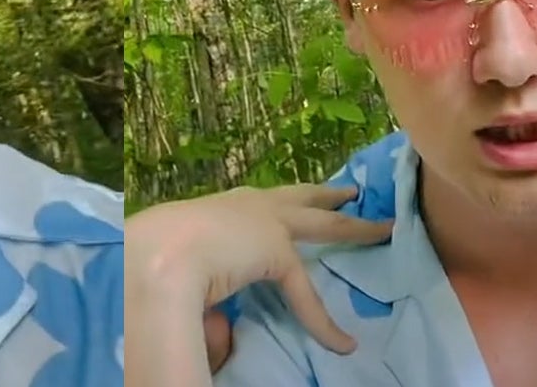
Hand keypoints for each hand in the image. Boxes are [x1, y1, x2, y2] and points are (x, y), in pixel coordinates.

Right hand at [130, 184, 392, 362]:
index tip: (273, 227)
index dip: (267, 223)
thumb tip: (221, 324)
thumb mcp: (183, 262)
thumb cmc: (157, 251)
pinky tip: (342, 343)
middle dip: (326, 195)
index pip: (254, 212)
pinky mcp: (278, 250)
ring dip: (352, 226)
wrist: (158, 250)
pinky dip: (322, 324)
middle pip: (299, 197)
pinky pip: (305, 296)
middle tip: (351, 192)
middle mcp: (246, 206)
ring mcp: (266, 222)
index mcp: (221, 207)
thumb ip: (206, 282)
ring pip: (323, 223)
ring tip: (379, 225)